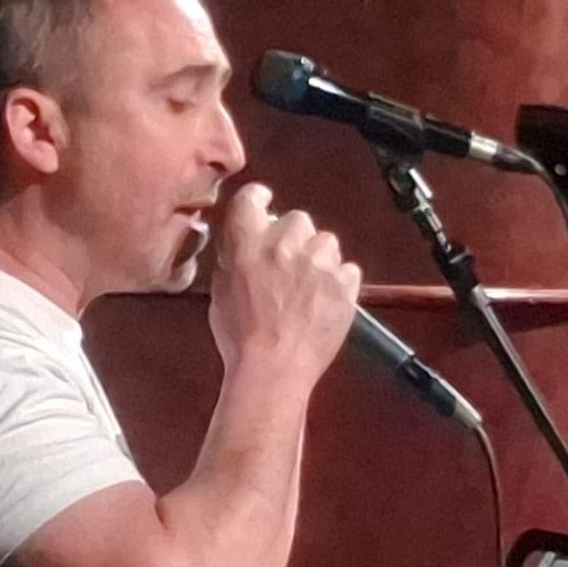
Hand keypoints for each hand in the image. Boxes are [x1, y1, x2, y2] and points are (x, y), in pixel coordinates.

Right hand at [209, 183, 360, 381]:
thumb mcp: (220, 290)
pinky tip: (323, 302)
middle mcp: (284, 243)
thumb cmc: (242, 338)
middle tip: (286, 267)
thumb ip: (234, 256)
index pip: (253, 197)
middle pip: (297, 220)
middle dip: (294, 239)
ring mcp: (318, 262)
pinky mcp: (344, 283)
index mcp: (246, 242)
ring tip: (306, 289)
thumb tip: (244, 242)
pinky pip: (348, 270)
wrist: (273, 369)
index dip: (260, 201)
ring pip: (326, 243)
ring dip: (319, 259)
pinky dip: (339, 283)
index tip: (264, 206)